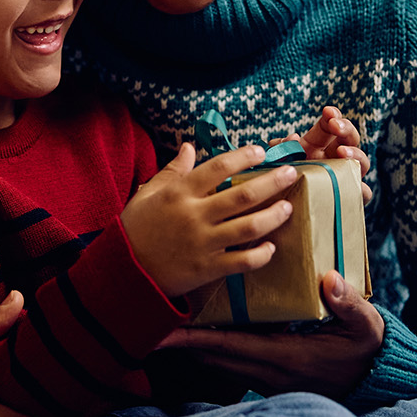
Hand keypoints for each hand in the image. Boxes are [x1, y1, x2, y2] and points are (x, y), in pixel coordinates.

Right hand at [119, 143, 300, 296]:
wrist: (124, 270)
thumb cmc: (136, 227)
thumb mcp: (149, 192)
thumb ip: (173, 170)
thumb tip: (189, 147)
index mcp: (180, 193)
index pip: (218, 167)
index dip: (243, 156)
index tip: (260, 151)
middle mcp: (195, 215)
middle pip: (243, 195)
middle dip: (272, 182)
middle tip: (292, 173)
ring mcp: (203, 243)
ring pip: (249, 228)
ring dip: (273, 216)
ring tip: (288, 207)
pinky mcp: (208, 269)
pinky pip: (242, 262)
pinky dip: (261, 255)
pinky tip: (272, 247)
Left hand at [155, 270, 384, 396]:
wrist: (377, 380)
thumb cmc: (367, 351)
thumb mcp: (365, 326)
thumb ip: (348, 304)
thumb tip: (329, 279)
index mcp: (286, 358)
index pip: (231, 346)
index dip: (196, 338)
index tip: (166, 330)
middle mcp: (270, 372)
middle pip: (215, 357)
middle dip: (184, 342)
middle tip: (154, 322)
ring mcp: (269, 378)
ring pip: (222, 363)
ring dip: (198, 346)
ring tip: (171, 324)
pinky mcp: (272, 376)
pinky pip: (235, 363)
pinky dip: (218, 348)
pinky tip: (207, 333)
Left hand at [273, 106, 372, 204]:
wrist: (279, 216)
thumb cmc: (279, 185)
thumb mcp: (276, 164)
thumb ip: (279, 150)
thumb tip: (288, 140)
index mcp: (318, 146)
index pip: (331, 125)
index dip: (333, 116)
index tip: (327, 111)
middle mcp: (334, 159)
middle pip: (350, 139)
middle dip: (345, 128)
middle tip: (335, 125)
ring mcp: (344, 178)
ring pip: (361, 162)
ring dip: (355, 154)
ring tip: (343, 152)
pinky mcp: (349, 199)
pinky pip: (363, 193)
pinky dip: (361, 189)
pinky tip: (353, 186)